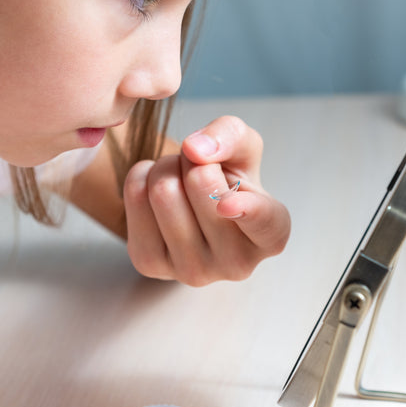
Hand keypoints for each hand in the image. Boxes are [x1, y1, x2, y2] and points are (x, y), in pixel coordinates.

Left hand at [123, 115, 289, 285]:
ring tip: (181, 182)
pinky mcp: (151, 265)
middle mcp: (237, 264)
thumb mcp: (243, 148)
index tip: (227, 204)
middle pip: (199, 183)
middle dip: (194, 159)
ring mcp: (193, 271)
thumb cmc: (229, 179)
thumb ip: (230, 136)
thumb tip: (195, 149)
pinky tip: (159, 195)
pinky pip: (134, 198)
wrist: (193, 207)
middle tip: (200, 170)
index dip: (247, 210)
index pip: (266, 224)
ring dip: (167, 167)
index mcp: (271, 236)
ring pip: (163, 191)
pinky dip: (141, 178)